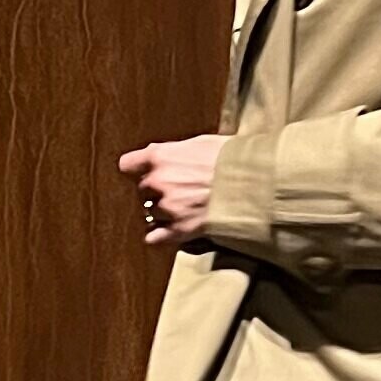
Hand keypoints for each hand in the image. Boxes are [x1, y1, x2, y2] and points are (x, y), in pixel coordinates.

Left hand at [119, 134, 223, 249]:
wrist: (253, 182)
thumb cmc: (231, 158)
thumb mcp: (200, 143)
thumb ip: (174, 151)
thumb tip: (163, 155)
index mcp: (160, 157)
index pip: (127, 165)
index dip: (137, 168)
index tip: (143, 171)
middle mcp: (158, 182)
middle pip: (142, 190)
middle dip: (156, 190)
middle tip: (178, 189)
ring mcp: (168, 207)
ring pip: (151, 212)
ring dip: (163, 211)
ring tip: (184, 207)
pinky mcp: (179, 229)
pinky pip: (154, 238)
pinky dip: (160, 236)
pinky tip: (170, 230)